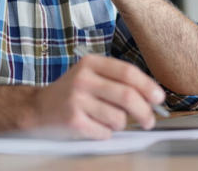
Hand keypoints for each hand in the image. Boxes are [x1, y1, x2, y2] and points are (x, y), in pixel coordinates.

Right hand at [33, 54, 165, 138]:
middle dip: (144, 111)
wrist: (37, 108)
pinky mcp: (73, 121)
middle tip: (149, 120)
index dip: (148, 86)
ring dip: (121, 124)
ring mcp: (76, 100)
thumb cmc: (72, 92)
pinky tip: (95, 126)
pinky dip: (106, 133)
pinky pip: (104, 132)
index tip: (159, 98)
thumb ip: (118, 80)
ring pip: (118, 118)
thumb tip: (152, 96)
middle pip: (127, 96)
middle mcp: (83, 78)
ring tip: (110, 121)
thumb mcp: (91, 75)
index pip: (128, 72)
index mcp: (91, 63)